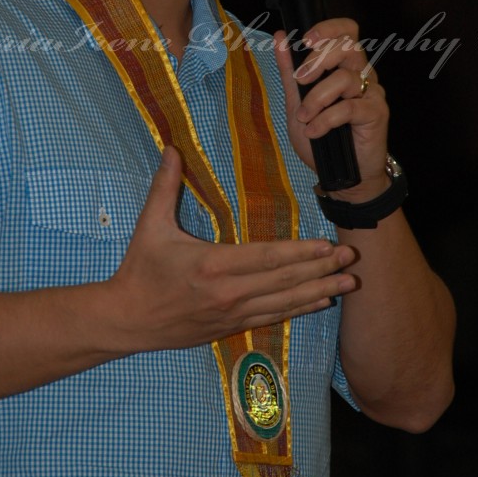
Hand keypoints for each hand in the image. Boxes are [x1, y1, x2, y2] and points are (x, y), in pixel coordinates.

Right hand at [102, 146, 355, 354]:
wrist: (126, 320)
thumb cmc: (139, 270)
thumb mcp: (150, 226)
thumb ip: (165, 186)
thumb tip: (171, 148)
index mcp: (212, 265)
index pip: (267, 258)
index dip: (300, 252)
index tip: (326, 245)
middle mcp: (228, 293)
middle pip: (284, 281)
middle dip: (321, 270)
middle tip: (351, 259)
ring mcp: (232, 314)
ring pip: (284, 303)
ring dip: (319, 291)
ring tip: (349, 283)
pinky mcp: (230, 328)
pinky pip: (272, 318)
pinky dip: (299, 310)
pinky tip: (319, 302)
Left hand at [273, 18, 389, 199]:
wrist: (341, 175)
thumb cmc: (322, 138)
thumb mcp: (297, 103)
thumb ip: (289, 71)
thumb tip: (280, 36)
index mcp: (344, 66)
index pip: (347, 31)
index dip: (328, 28)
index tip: (305, 40)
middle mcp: (362, 74)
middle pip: (348, 46)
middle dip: (318, 59)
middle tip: (300, 80)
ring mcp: (372, 92)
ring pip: (345, 78)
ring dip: (317, 98)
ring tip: (304, 118)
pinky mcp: (377, 112)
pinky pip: (349, 107)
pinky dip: (326, 119)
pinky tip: (315, 131)